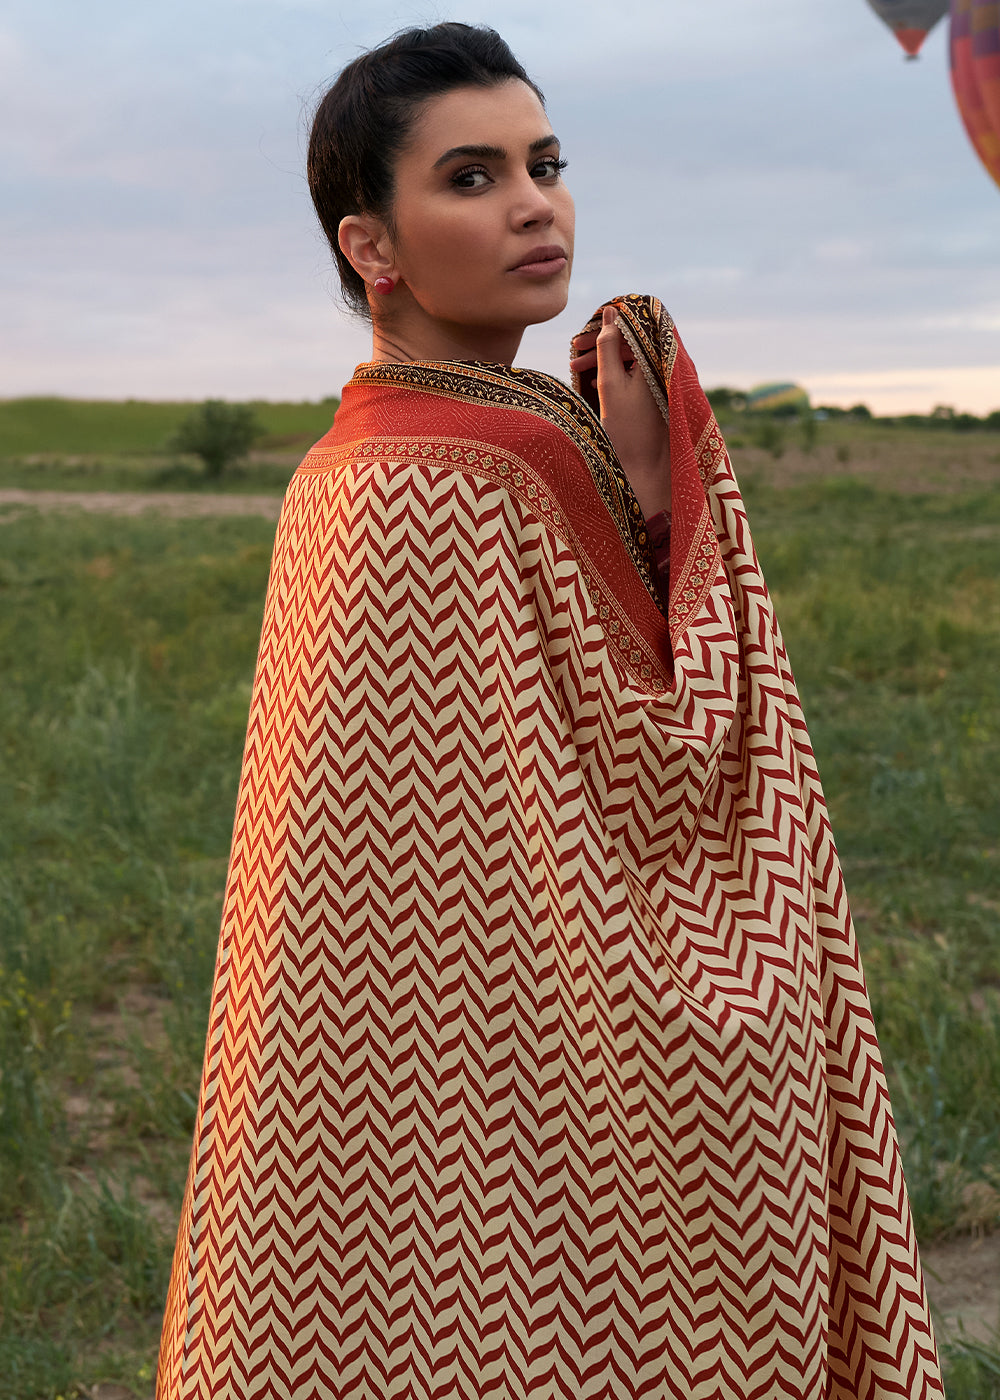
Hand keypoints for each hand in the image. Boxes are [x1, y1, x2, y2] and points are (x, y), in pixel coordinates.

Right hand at [571, 305, 670, 519]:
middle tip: (573, 354)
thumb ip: (608, 346)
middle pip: (631, 340)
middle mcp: (664, 366)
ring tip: (576, 371)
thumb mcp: (610, 383)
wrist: (644, 468)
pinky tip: (593, 382)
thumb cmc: (626, 428)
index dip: (605, 325)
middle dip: (601, 344)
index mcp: (657, 359)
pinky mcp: (656, 395)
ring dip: (604, 359)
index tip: (579, 337)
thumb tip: (610, 312)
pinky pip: (634, 372)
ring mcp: (661, 381)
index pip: (634, 325)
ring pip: (630, 357)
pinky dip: (614, 372)